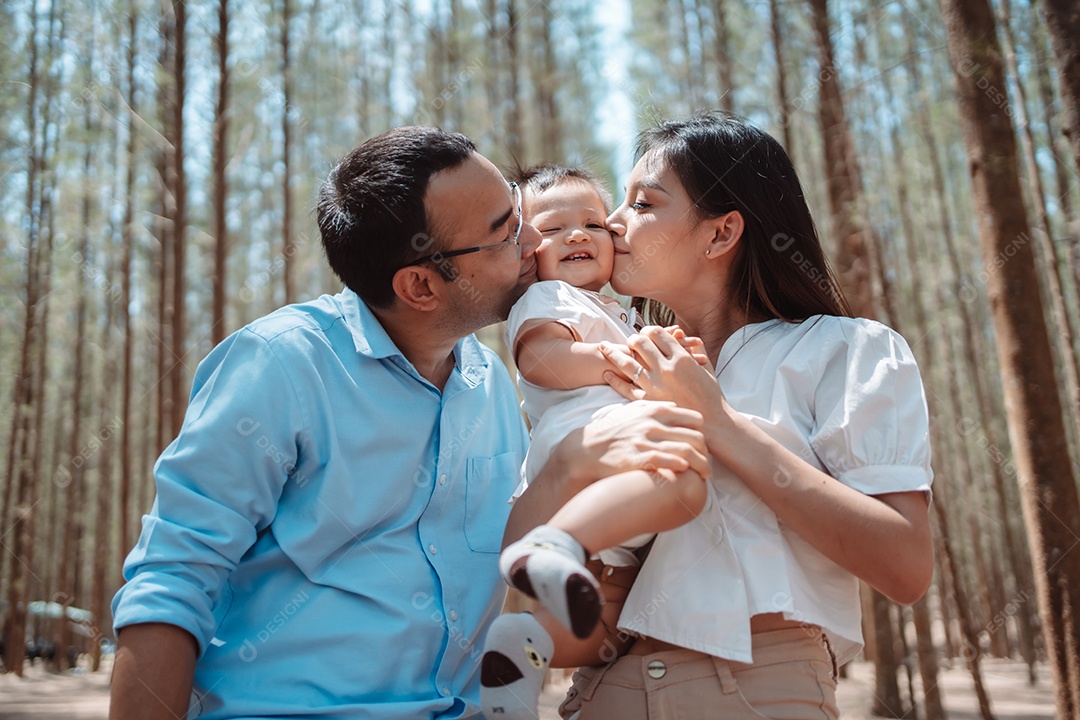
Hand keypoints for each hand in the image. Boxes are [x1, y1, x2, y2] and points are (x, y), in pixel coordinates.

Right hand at [557, 400, 710, 484]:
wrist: (586, 448)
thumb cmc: (612, 430)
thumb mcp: (632, 410)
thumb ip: (654, 406)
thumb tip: (674, 406)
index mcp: (655, 410)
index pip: (693, 418)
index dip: (704, 432)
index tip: (706, 444)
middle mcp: (653, 423)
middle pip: (695, 435)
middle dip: (707, 451)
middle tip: (710, 462)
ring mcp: (646, 440)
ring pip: (686, 450)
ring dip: (701, 464)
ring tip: (706, 473)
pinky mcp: (639, 457)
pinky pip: (668, 461)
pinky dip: (681, 466)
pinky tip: (687, 471)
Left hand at [600, 326, 728, 424]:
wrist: (713, 423)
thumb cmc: (711, 395)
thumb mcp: (707, 368)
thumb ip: (695, 348)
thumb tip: (681, 334)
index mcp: (682, 358)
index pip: (658, 334)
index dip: (650, 330)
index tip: (646, 332)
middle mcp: (666, 369)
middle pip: (641, 343)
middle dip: (633, 338)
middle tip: (629, 340)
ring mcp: (655, 385)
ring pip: (628, 363)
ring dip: (614, 353)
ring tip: (605, 348)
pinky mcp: (648, 402)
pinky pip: (626, 388)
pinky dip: (614, 380)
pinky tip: (606, 373)